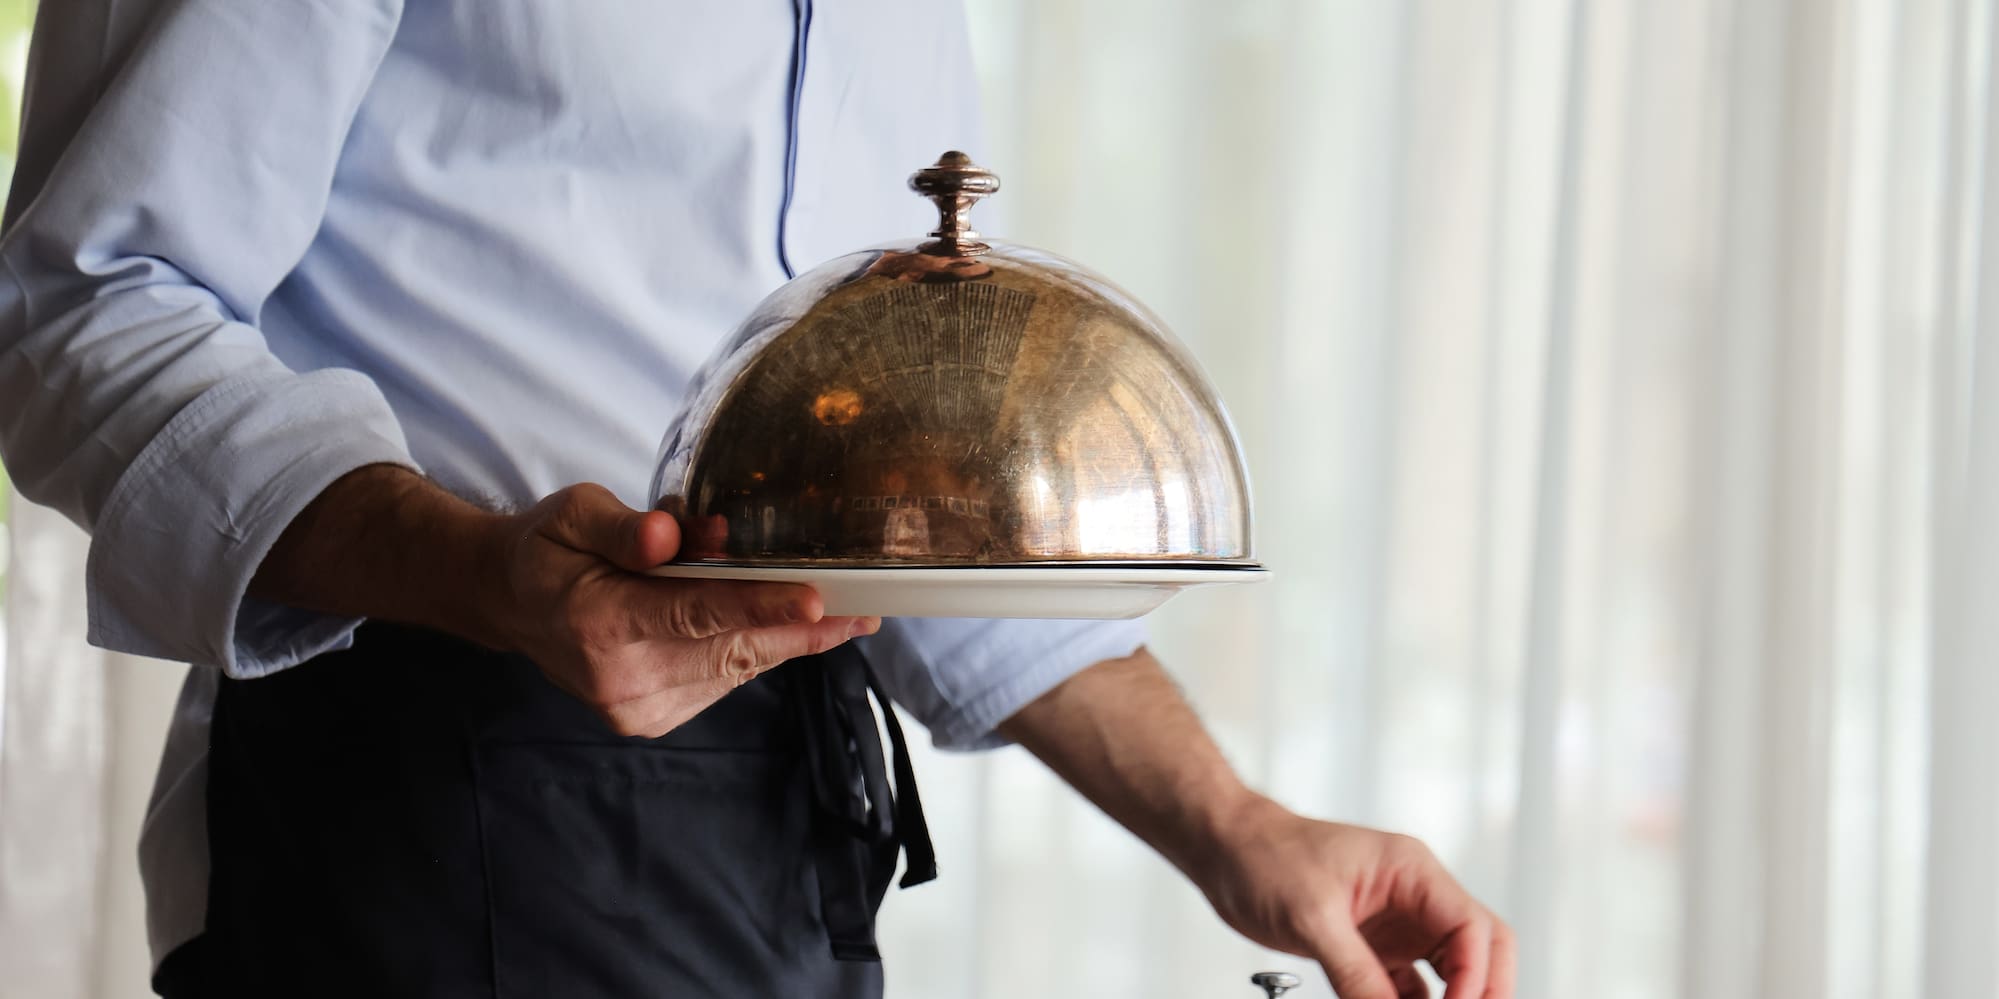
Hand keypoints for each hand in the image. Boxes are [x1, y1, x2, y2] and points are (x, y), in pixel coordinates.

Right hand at [473, 483, 876, 735]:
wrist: (510, 606)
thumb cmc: (546, 550)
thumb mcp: (570, 514)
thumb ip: (623, 526)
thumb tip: (668, 535)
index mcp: (598, 623)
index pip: (694, 613)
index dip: (760, 604)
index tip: (817, 599)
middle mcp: (621, 677)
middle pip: (730, 645)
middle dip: (800, 623)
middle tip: (867, 603)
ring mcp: (638, 707)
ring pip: (737, 666)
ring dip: (792, 638)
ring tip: (851, 614)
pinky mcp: (654, 717)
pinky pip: (724, 678)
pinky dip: (760, 649)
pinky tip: (796, 626)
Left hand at [1194, 798, 1512, 998]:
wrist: (1224, 850)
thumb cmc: (1265, 856)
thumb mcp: (1313, 918)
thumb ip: (1357, 975)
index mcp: (1412, 872)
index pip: (1474, 927)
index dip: (1475, 976)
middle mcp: (1414, 897)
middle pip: (1478, 950)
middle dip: (1481, 990)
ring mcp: (1397, 925)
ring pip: (1450, 973)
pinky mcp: (1373, 948)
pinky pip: (1408, 988)